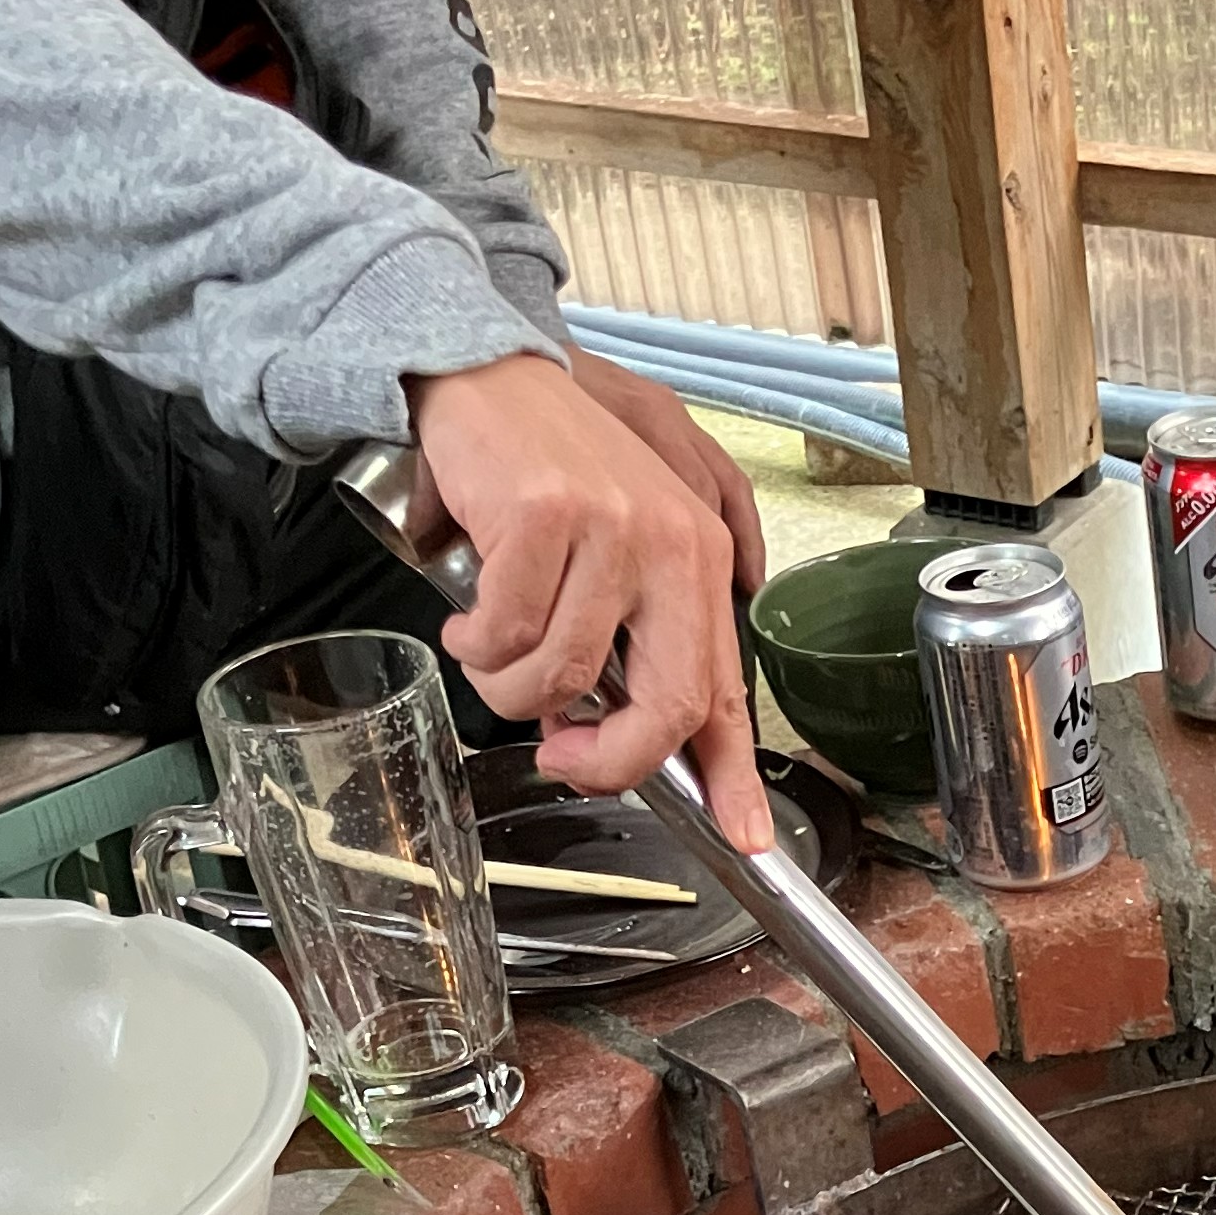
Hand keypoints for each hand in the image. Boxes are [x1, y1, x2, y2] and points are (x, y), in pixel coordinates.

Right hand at [408, 352, 772, 847]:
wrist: (483, 377)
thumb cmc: (545, 473)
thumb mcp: (610, 557)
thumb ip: (625, 642)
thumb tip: (604, 737)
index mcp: (700, 563)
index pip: (723, 691)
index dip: (732, 777)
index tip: (746, 837)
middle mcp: (672, 545)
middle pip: (664, 707)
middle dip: (608, 761)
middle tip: (562, 759)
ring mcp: (612, 528)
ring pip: (564, 677)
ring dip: (510, 688)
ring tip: (492, 647)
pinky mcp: (545, 514)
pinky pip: (506, 633)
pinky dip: (475, 641)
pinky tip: (469, 611)